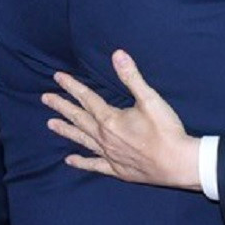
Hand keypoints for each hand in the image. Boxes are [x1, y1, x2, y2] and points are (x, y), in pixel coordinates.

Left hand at [43, 50, 201, 190]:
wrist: (178, 163)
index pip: (86, 98)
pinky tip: (69, 160)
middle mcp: (104, 137)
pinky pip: (94, 165)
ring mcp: (109, 155)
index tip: (58, 77)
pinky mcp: (117, 169)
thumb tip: (117, 54)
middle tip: (46, 98)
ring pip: (82, 140)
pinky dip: (81, 162)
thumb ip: (132, 77)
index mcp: (110, 119)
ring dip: (66, 130)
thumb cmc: (166, 130)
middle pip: (79, 118)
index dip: (72, 86)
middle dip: (62, 106)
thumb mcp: (150, 99)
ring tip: (50, 124)